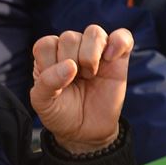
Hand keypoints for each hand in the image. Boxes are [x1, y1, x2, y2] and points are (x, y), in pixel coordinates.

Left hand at [31, 26, 131, 155]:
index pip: (46, 44)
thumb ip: (47, 82)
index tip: (56, 85)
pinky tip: (111, 59)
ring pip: (94, 32)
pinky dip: (119, 42)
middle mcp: (71, 49)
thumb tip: (71, 65)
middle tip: (76, 82)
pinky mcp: (118, 57)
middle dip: (72, 63)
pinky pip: (123, 36)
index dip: (51, 64)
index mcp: (48, 56)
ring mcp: (95, 51)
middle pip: (70, 37)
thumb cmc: (60, 113)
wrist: (85, 132)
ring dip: (91, 55)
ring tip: (91, 75)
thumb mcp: (42, 103)